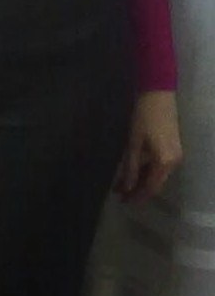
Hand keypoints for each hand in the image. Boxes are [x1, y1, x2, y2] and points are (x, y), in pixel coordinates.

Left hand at [114, 90, 182, 204]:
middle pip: (156, 183)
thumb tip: (126, 188)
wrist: (158, 94)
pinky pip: (160, 166)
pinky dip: (147, 170)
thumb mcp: (133, 143)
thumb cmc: (143, 117)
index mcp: (164, 162)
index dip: (137, 196)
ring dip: (141, 179)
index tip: (123, 202)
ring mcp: (176, 155)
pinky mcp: (174, 147)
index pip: (151, 187)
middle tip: (120, 193)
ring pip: (158, 174)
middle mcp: (174, 162)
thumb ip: (130, 168)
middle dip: (138, 189)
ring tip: (123, 183)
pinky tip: (135, 170)